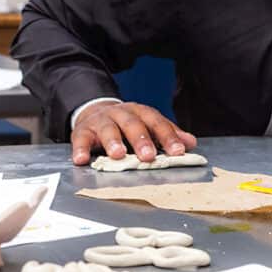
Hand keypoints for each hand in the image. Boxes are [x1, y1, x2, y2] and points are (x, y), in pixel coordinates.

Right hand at [71, 102, 196, 165]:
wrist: (95, 112)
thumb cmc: (127, 124)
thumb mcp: (149, 125)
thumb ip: (168, 134)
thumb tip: (191, 143)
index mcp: (142, 113)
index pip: (158, 123)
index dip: (168, 137)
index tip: (178, 152)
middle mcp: (122, 114)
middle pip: (133, 125)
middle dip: (141, 140)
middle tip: (148, 156)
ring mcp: (102, 121)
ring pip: (108, 129)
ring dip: (113, 142)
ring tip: (118, 155)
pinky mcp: (82, 131)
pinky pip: (80, 139)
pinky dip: (80, 149)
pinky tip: (82, 160)